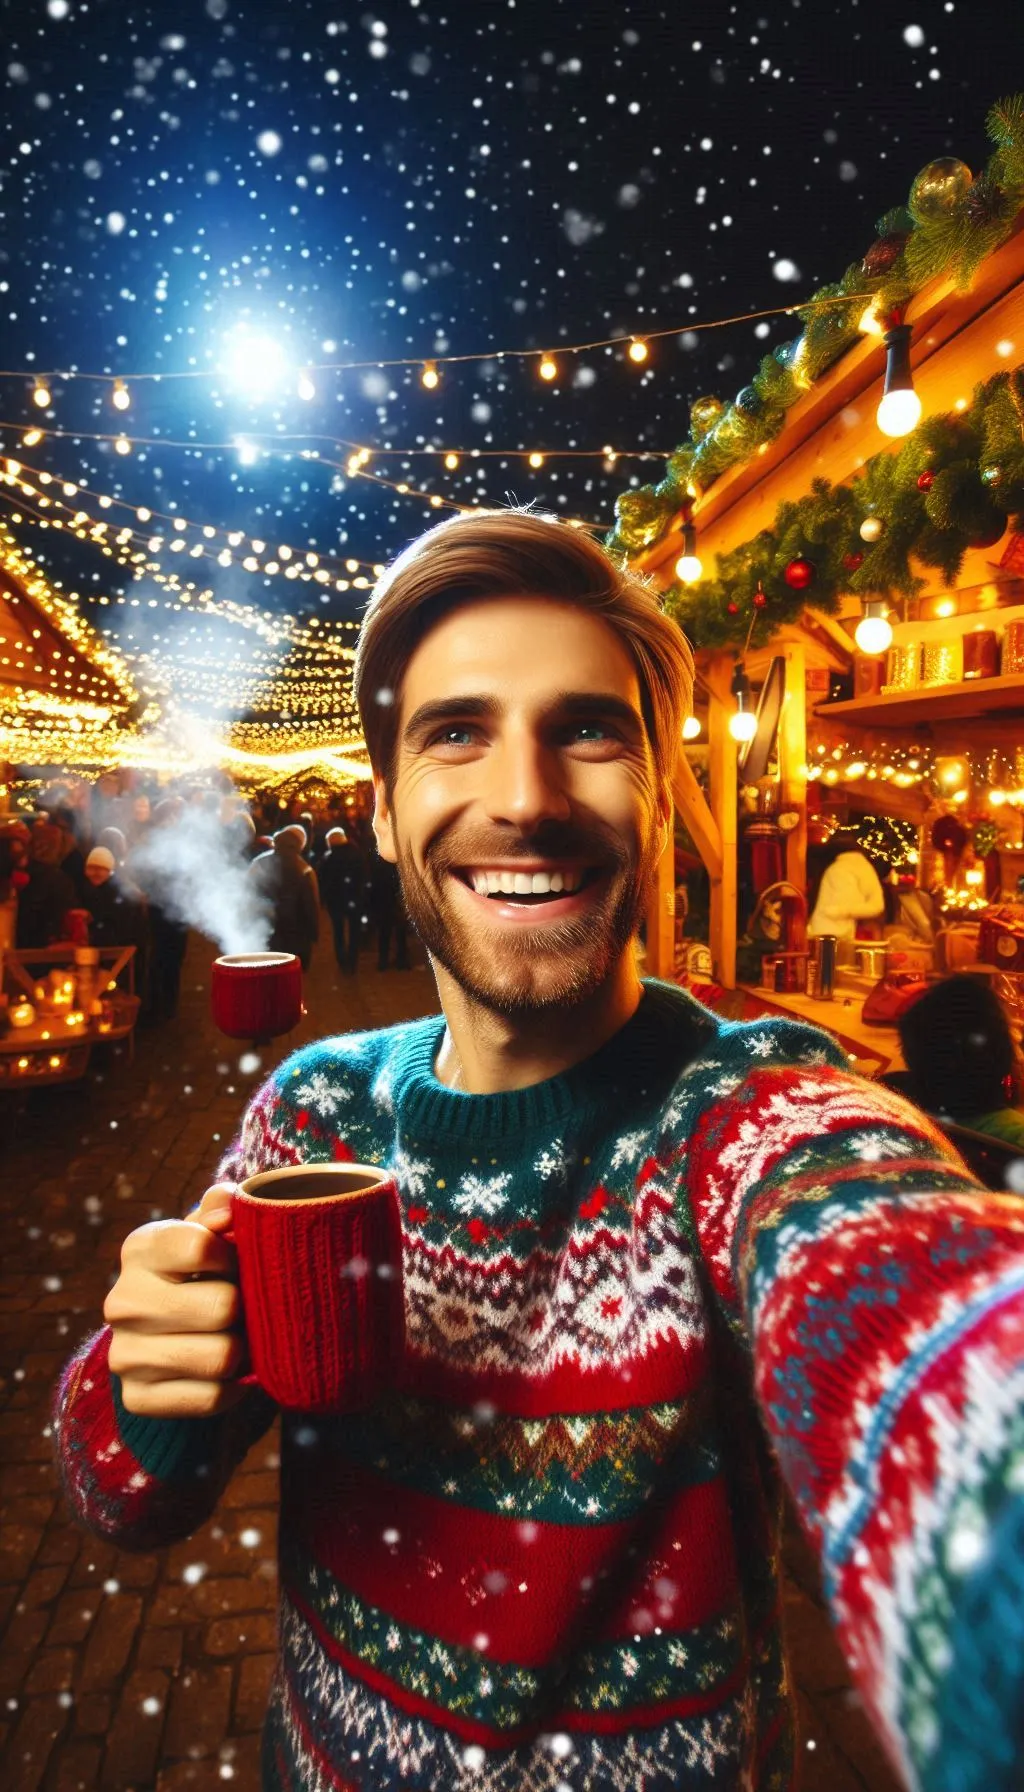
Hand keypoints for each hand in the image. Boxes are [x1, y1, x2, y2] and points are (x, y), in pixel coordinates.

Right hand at [104, 1182, 248, 1416]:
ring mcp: (124, 1354)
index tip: (234, 1263)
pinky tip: (228, 1372)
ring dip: (243, 1349)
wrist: (167, 1336)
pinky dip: (234, 1387)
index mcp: (140, 1248)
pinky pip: (214, 1397)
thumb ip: (222, 1208)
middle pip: (223, 1307)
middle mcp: (122, 1301)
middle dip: (245, 1309)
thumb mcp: (209, 1232)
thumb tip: (230, 1204)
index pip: (203, 1247)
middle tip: (242, 1307)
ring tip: (236, 1336)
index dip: (234, 1257)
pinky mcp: (137, 1398)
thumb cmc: (202, 1271)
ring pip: (223, 1356)